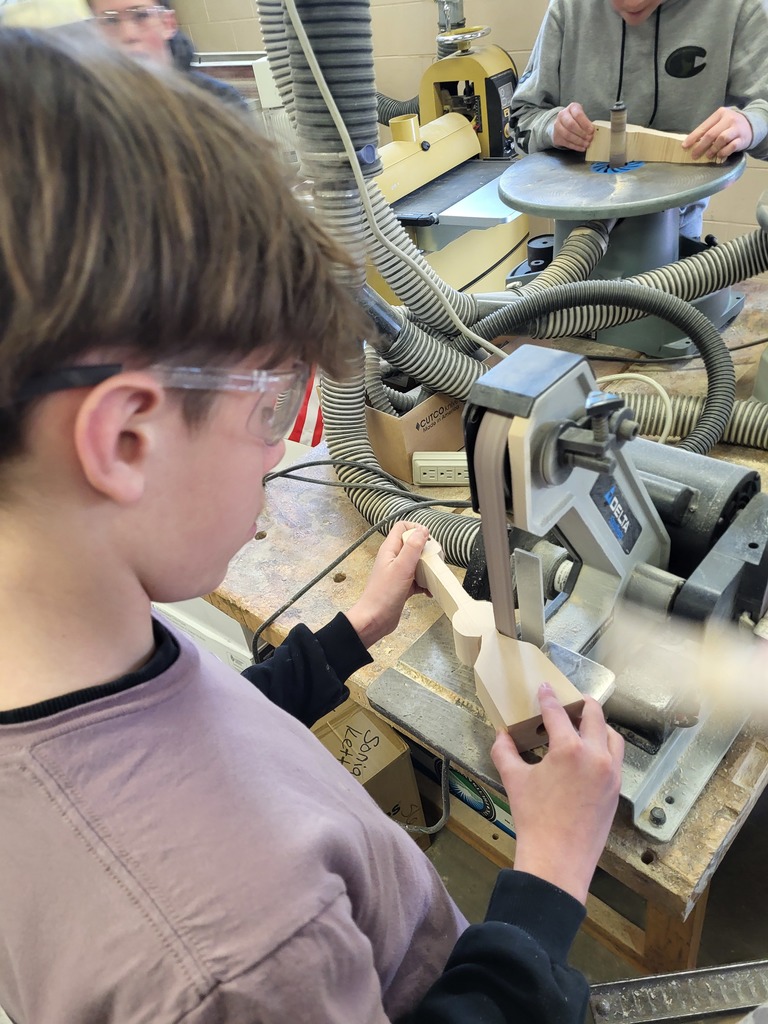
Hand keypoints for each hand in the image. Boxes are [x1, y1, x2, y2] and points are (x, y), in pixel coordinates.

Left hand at [345, 522, 428, 648]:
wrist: (374, 620)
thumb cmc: (384, 595)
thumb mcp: (401, 567)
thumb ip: (412, 547)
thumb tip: (423, 530)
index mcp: (390, 550)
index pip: (402, 528)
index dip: (416, 529)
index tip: (428, 540)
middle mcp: (393, 559)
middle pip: (413, 545)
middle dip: (427, 551)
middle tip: (435, 560)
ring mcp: (398, 573)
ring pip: (417, 563)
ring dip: (428, 568)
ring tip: (435, 575)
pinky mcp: (403, 586)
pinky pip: (418, 580)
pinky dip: (426, 584)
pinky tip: (430, 591)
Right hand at [491, 683, 622, 904]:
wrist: (558, 858)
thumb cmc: (533, 817)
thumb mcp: (513, 780)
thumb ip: (505, 751)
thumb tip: (501, 735)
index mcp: (569, 748)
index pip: (558, 713)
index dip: (548, 697)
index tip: (545, 687)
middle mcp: (595, 755)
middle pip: (594, 716)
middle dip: (582, 704)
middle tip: (571, 700)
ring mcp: (610, 773)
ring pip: (612, 737)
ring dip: (599, 726)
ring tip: (585, 725)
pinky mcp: (616, 790)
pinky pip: (615, 759)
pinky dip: (605, 748)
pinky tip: (591, 754)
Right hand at [552, 102, 594, 151]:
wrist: (563, 124)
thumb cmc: (576, 120)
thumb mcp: (582, 116)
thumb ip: (587, 122)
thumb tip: (592, 132)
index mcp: (572, 107)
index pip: (578, 115)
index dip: (585, 124)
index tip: (591, 131)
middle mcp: (562, 115)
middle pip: (571, 125)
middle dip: (581, 133)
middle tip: (589, 138)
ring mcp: (557, 125)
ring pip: (567, 135)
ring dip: (578, 141)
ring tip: (586, 144)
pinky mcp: (556, 136)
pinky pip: (566, 142)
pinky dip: (575, 146)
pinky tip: (581, 148)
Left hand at [683, 107, 752, 160]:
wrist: (751, 125)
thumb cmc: (729, 126)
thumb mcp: (719, 123)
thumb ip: (707, 130)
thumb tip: (691, 143)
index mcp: (720, 114)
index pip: (704, 127)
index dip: (693, 137)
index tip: (684, 146)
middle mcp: (729, 119)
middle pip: (711, 134)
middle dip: (701, 146)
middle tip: (694, 155)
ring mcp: (736, 128)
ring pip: (722, 139)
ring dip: (712, 149)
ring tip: (708, 155)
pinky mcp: (742, 138)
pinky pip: (731, 146)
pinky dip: (724, 152)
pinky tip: (719, 155)